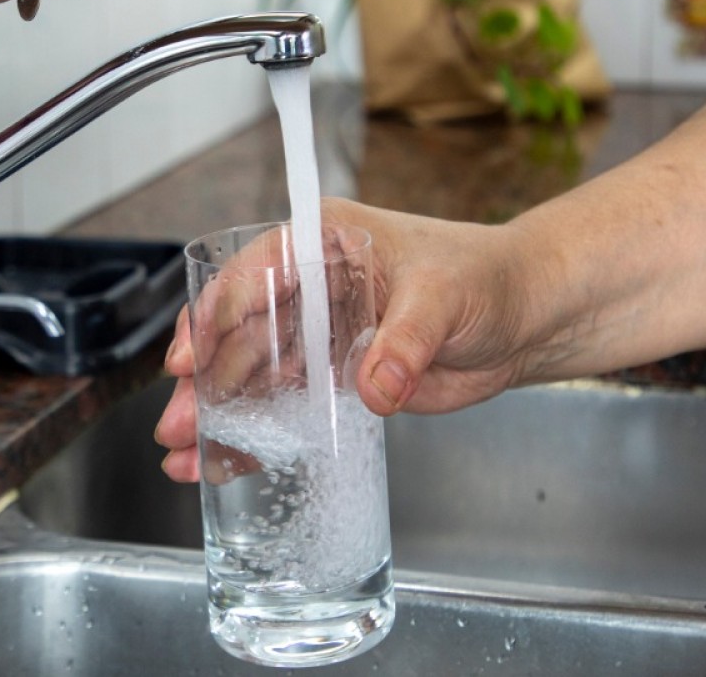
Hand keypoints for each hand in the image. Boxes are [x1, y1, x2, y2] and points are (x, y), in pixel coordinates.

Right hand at [156, 198, 543, 481]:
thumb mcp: (445, 297)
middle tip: (179, 423)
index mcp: (323, 242)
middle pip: (238, 332)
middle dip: (203, 381)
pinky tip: (224, 462)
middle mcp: (309, 287)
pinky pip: (282, 406)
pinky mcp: (332, 378)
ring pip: (251, 375)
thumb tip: (376, 387)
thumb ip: (406, 341)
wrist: (527, 318)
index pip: (252, 275)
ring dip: (217, 415)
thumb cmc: (489, 279)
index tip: (188, 358)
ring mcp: (317, 334)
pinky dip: (254, 435)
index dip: (214, 317)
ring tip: (184, 455)